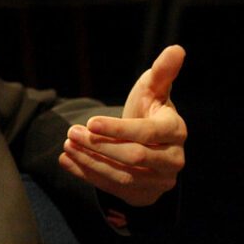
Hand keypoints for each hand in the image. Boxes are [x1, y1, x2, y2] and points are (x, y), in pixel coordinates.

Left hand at [59, 45, 186, 206]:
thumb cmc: (149, 110)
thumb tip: (177, 49)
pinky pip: (113, 189)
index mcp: (176, 130)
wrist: (148, 143)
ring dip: (90, 162)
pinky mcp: (144, 195)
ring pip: (121, 176)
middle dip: (99, 145)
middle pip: (133, 156)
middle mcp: (173, 159)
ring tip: (67, 146)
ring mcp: (160, 181)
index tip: (90, 122)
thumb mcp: (152, 90)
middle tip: (71, 132)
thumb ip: (162, 72)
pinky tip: (67, 161)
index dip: (118, 129)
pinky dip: (87, 175)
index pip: (147, 133)